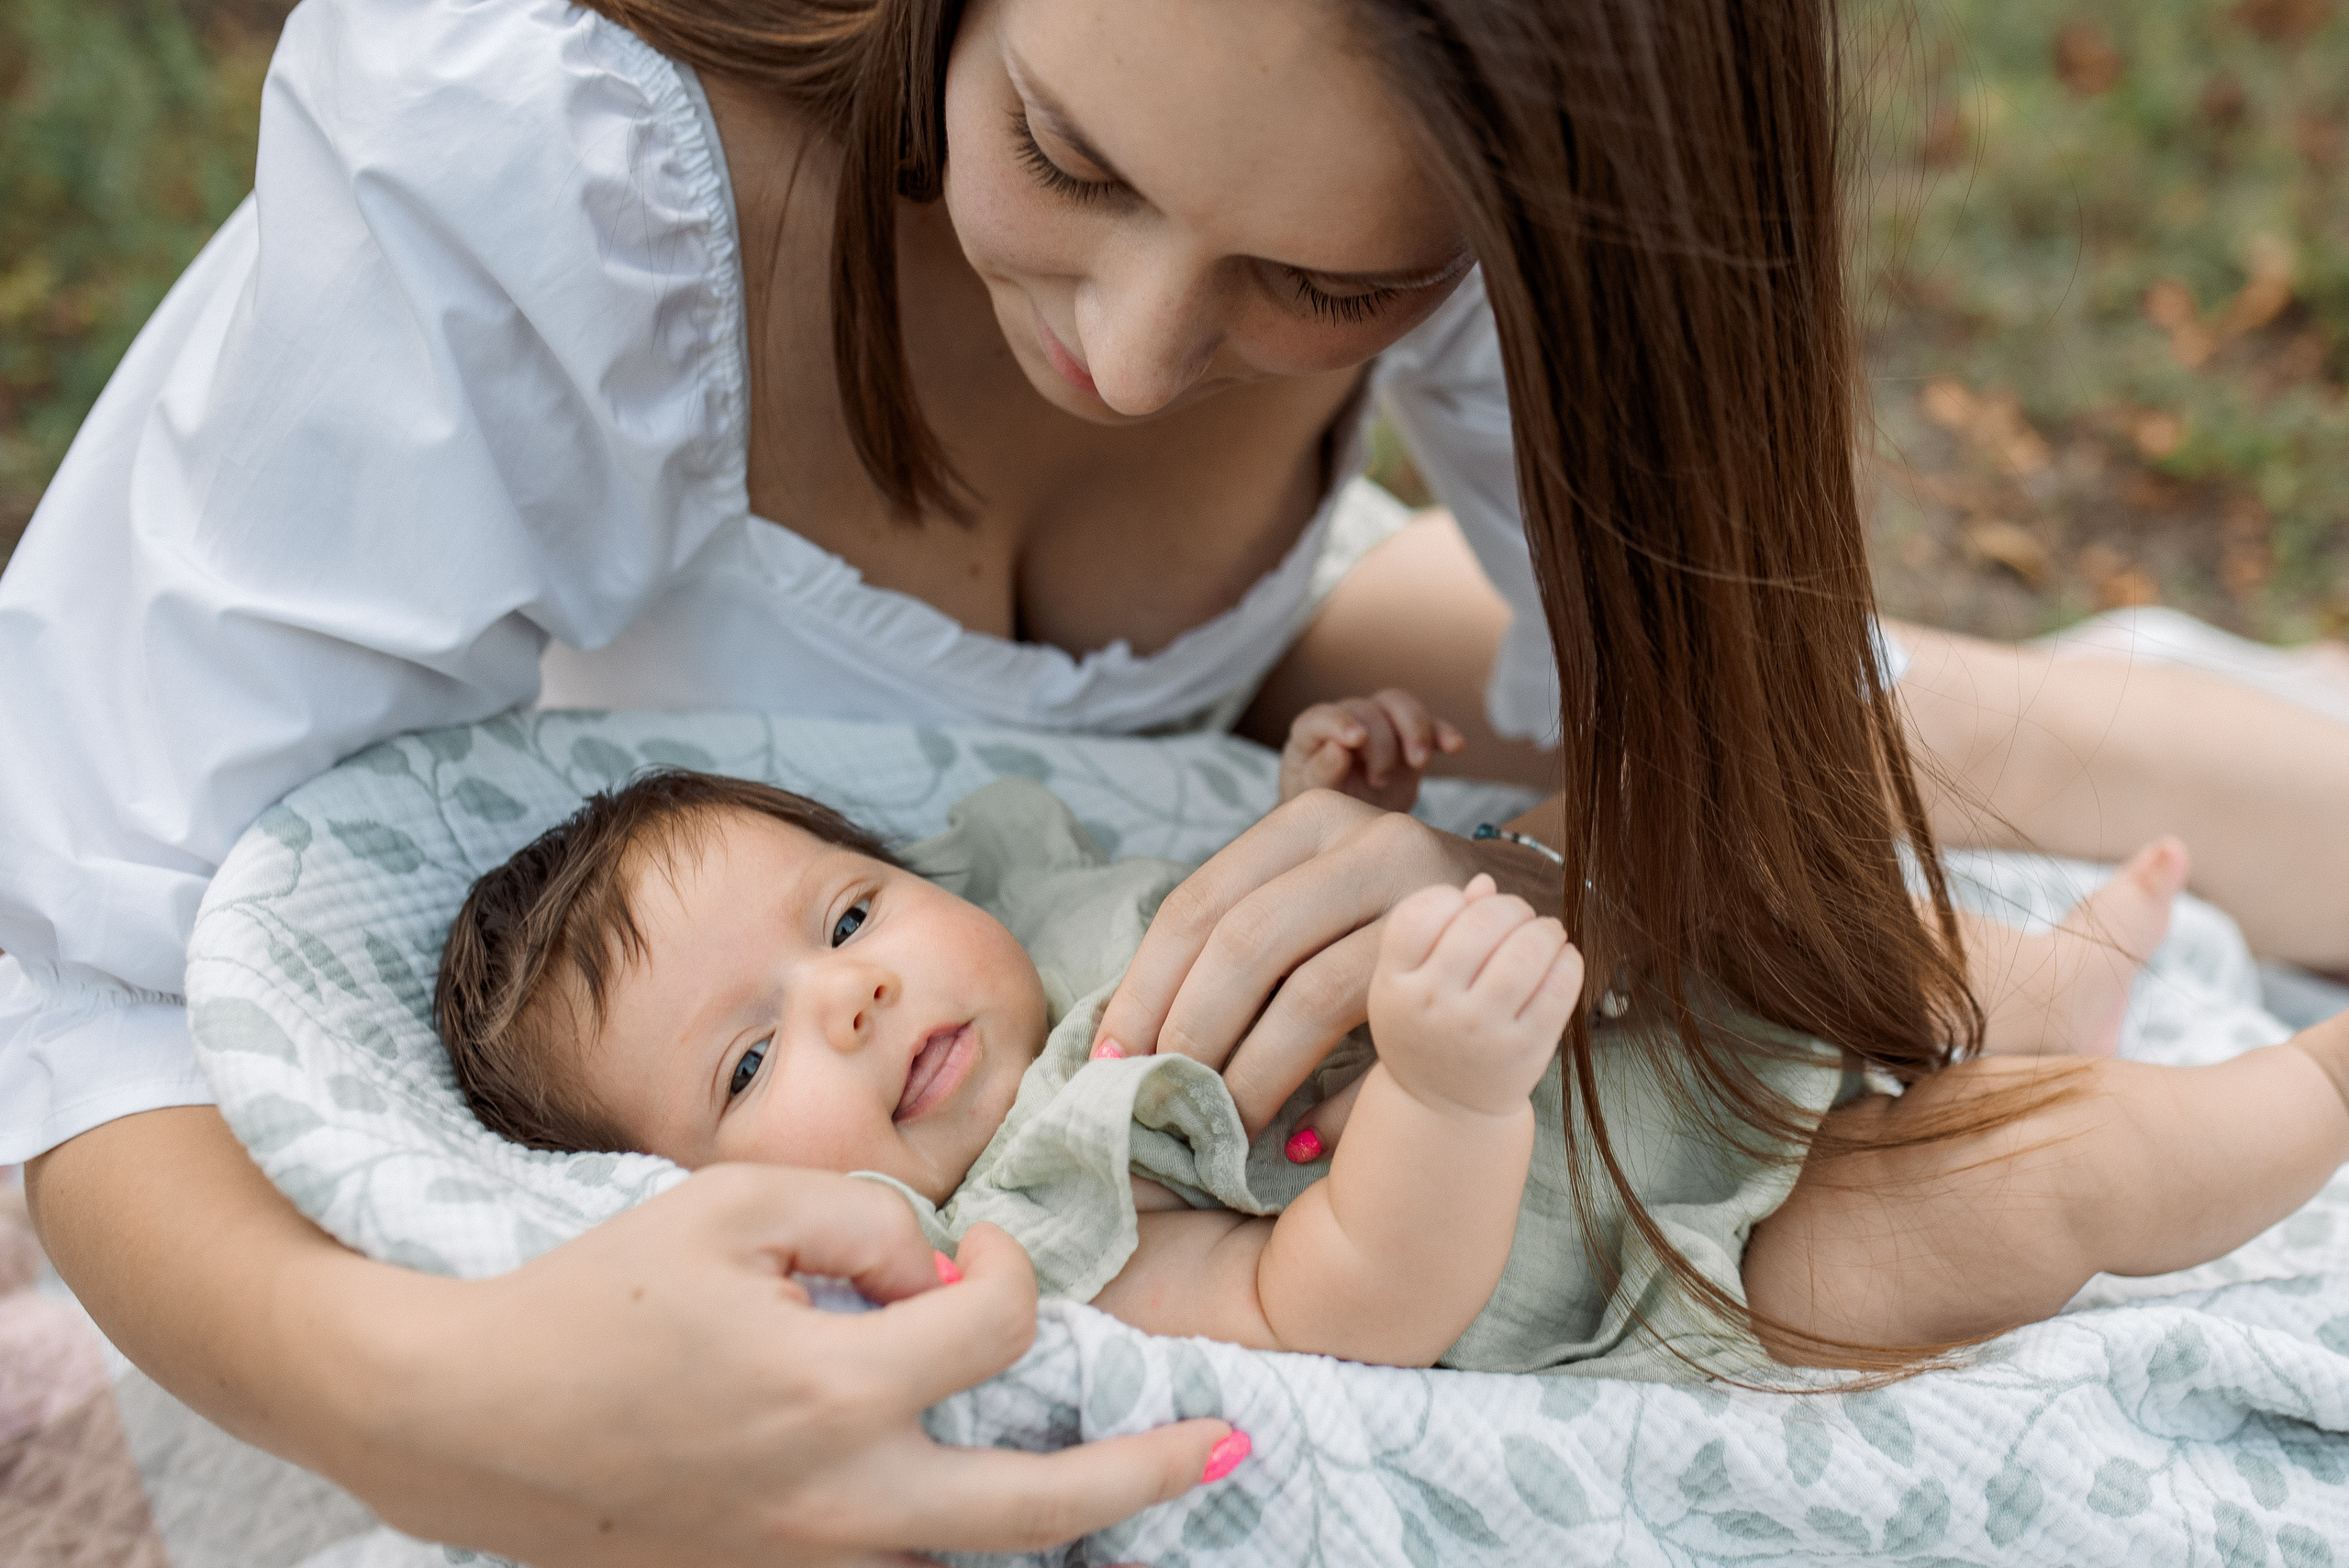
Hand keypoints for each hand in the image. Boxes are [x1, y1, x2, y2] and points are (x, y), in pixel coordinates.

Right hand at [365, 1167, 1231, 1564]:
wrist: (468, 1423)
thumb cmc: (596, 1300)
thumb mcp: (731, 1206)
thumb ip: (867, 1218)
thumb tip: (942, 1270)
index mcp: (835, 1393)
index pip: (996, 1325)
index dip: (1007, 1264)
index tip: (972, 1245)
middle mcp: (842, 1501)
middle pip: (1038, 1510)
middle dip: (1147, 1475)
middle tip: (1231, 1445)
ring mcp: (810, 1560)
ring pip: (976, 1552)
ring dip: (1063, 1512)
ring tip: (1142, 1477)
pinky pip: (899, 1562)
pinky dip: (959, 1533)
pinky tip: (992, 1491)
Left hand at [1092, 790, 1562, 1135]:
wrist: (1547, 915)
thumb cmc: (1401, 926)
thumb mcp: (1322, 899)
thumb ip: (1247, 937)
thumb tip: (1132, 1037)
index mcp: (1306, 820)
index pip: (1199, 902)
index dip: (1145, 985)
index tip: (1110, 1057)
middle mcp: (1366, 838)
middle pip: (1245, 941)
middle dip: (1190, 1033)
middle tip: (1159, 1103)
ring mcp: (1427, 891)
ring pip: (1310, 991)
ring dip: (1254, 1076)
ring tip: (1220, 1132)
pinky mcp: (1474, 955)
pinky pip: (1384, 1037)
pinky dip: (1333, 1098)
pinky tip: (1300, 1138)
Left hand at [1278, 688, 1464, 810]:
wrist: (1350, 824)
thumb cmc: (1322, 809)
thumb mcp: (1314, 800)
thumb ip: (1321, 775)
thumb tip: (1336, 750)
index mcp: (1311, 734)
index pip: (1322, 718)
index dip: (1339, 723)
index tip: (1356, 739)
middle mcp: (1344, 721)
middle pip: (1368, 710)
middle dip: (1380, 744)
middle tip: (1379, 780)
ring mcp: (1378, 726)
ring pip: (1399, 704)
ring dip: (1414, 729)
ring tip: (1419, 763)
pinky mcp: (1407, 739)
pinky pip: (1428, 725)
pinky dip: (1442, 732)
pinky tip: (1455, 746)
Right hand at [1368, 874, 1581, 1118]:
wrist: (1442, 1110)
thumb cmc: (1426, 1029)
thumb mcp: (1409, 983)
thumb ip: (1437, 930)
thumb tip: (1485, 885)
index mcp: (1394, 984)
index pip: (1421, 912)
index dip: (1451, 898)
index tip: (1466, 909)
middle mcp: (1433, 1007)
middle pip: (1480, 923)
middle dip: (1510, 906)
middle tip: (1519, 915)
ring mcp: (1480, 1031)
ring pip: (1525, 951)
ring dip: (1544, 929)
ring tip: (1546, 933)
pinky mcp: (1525, 1049)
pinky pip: (1560, 987)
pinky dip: (1568, 961)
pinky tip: (1562, 959)